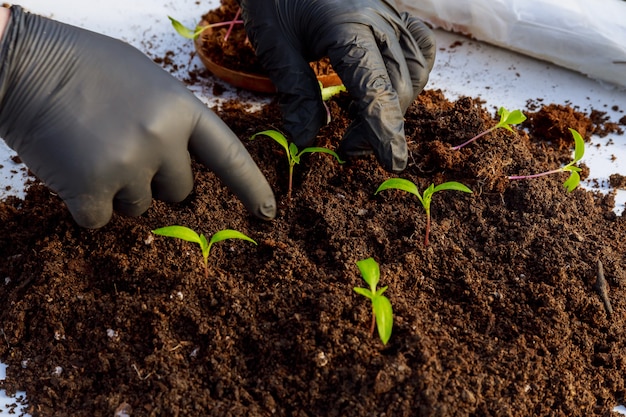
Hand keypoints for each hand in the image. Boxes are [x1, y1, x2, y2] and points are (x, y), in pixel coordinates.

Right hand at [0, 6, 275, 227]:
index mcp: (181, 109)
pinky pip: (101, 220)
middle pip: (179, 191)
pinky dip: (86, 203)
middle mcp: (162, 139)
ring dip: (117, 188)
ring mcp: (128, 165)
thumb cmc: (84, 68)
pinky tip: (71, 167)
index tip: (267, 213)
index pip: (228, 156)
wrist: (21, 63)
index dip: (251, 187)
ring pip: (139, 207)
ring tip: (90, 148)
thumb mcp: (146, 82)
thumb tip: (184, 167)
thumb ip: (173, 121)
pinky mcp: (90, 190)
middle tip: (120, 145)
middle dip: (154, 178)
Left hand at [239, 0, 435, 171]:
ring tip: (364, 124)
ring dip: (394, 106)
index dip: (384, 131)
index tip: (392, 162)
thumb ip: (295, 91)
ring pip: (412, 72)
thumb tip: (307, 139)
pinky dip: (413, 74)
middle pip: (397, 87)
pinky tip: (391, 86)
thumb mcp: (274, 41)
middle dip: (378, 127)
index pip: (375, 90)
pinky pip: (419, 47)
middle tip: (346, 148)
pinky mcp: (392, 14)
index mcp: (348, 28)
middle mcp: (379, 22)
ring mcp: (391, 16)